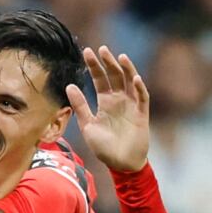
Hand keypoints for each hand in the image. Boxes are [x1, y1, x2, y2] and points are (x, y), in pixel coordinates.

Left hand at [66, 46, 149, 173]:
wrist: (120, 164)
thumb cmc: (104, 147)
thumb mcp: (87, 125)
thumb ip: (80, 106)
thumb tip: (69, 85)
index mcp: (105, 102)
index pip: (100, 79)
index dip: (94, 66)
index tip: (86, 51)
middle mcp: (119, 100)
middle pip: (114, 76)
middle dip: (108, 62)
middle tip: (101, 49)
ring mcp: (132, 105)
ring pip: (129, 82)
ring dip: (126, 69)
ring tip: (119, 56)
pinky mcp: (142, 114)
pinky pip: (142, 97)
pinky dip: (139, 87)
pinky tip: (135, 78)